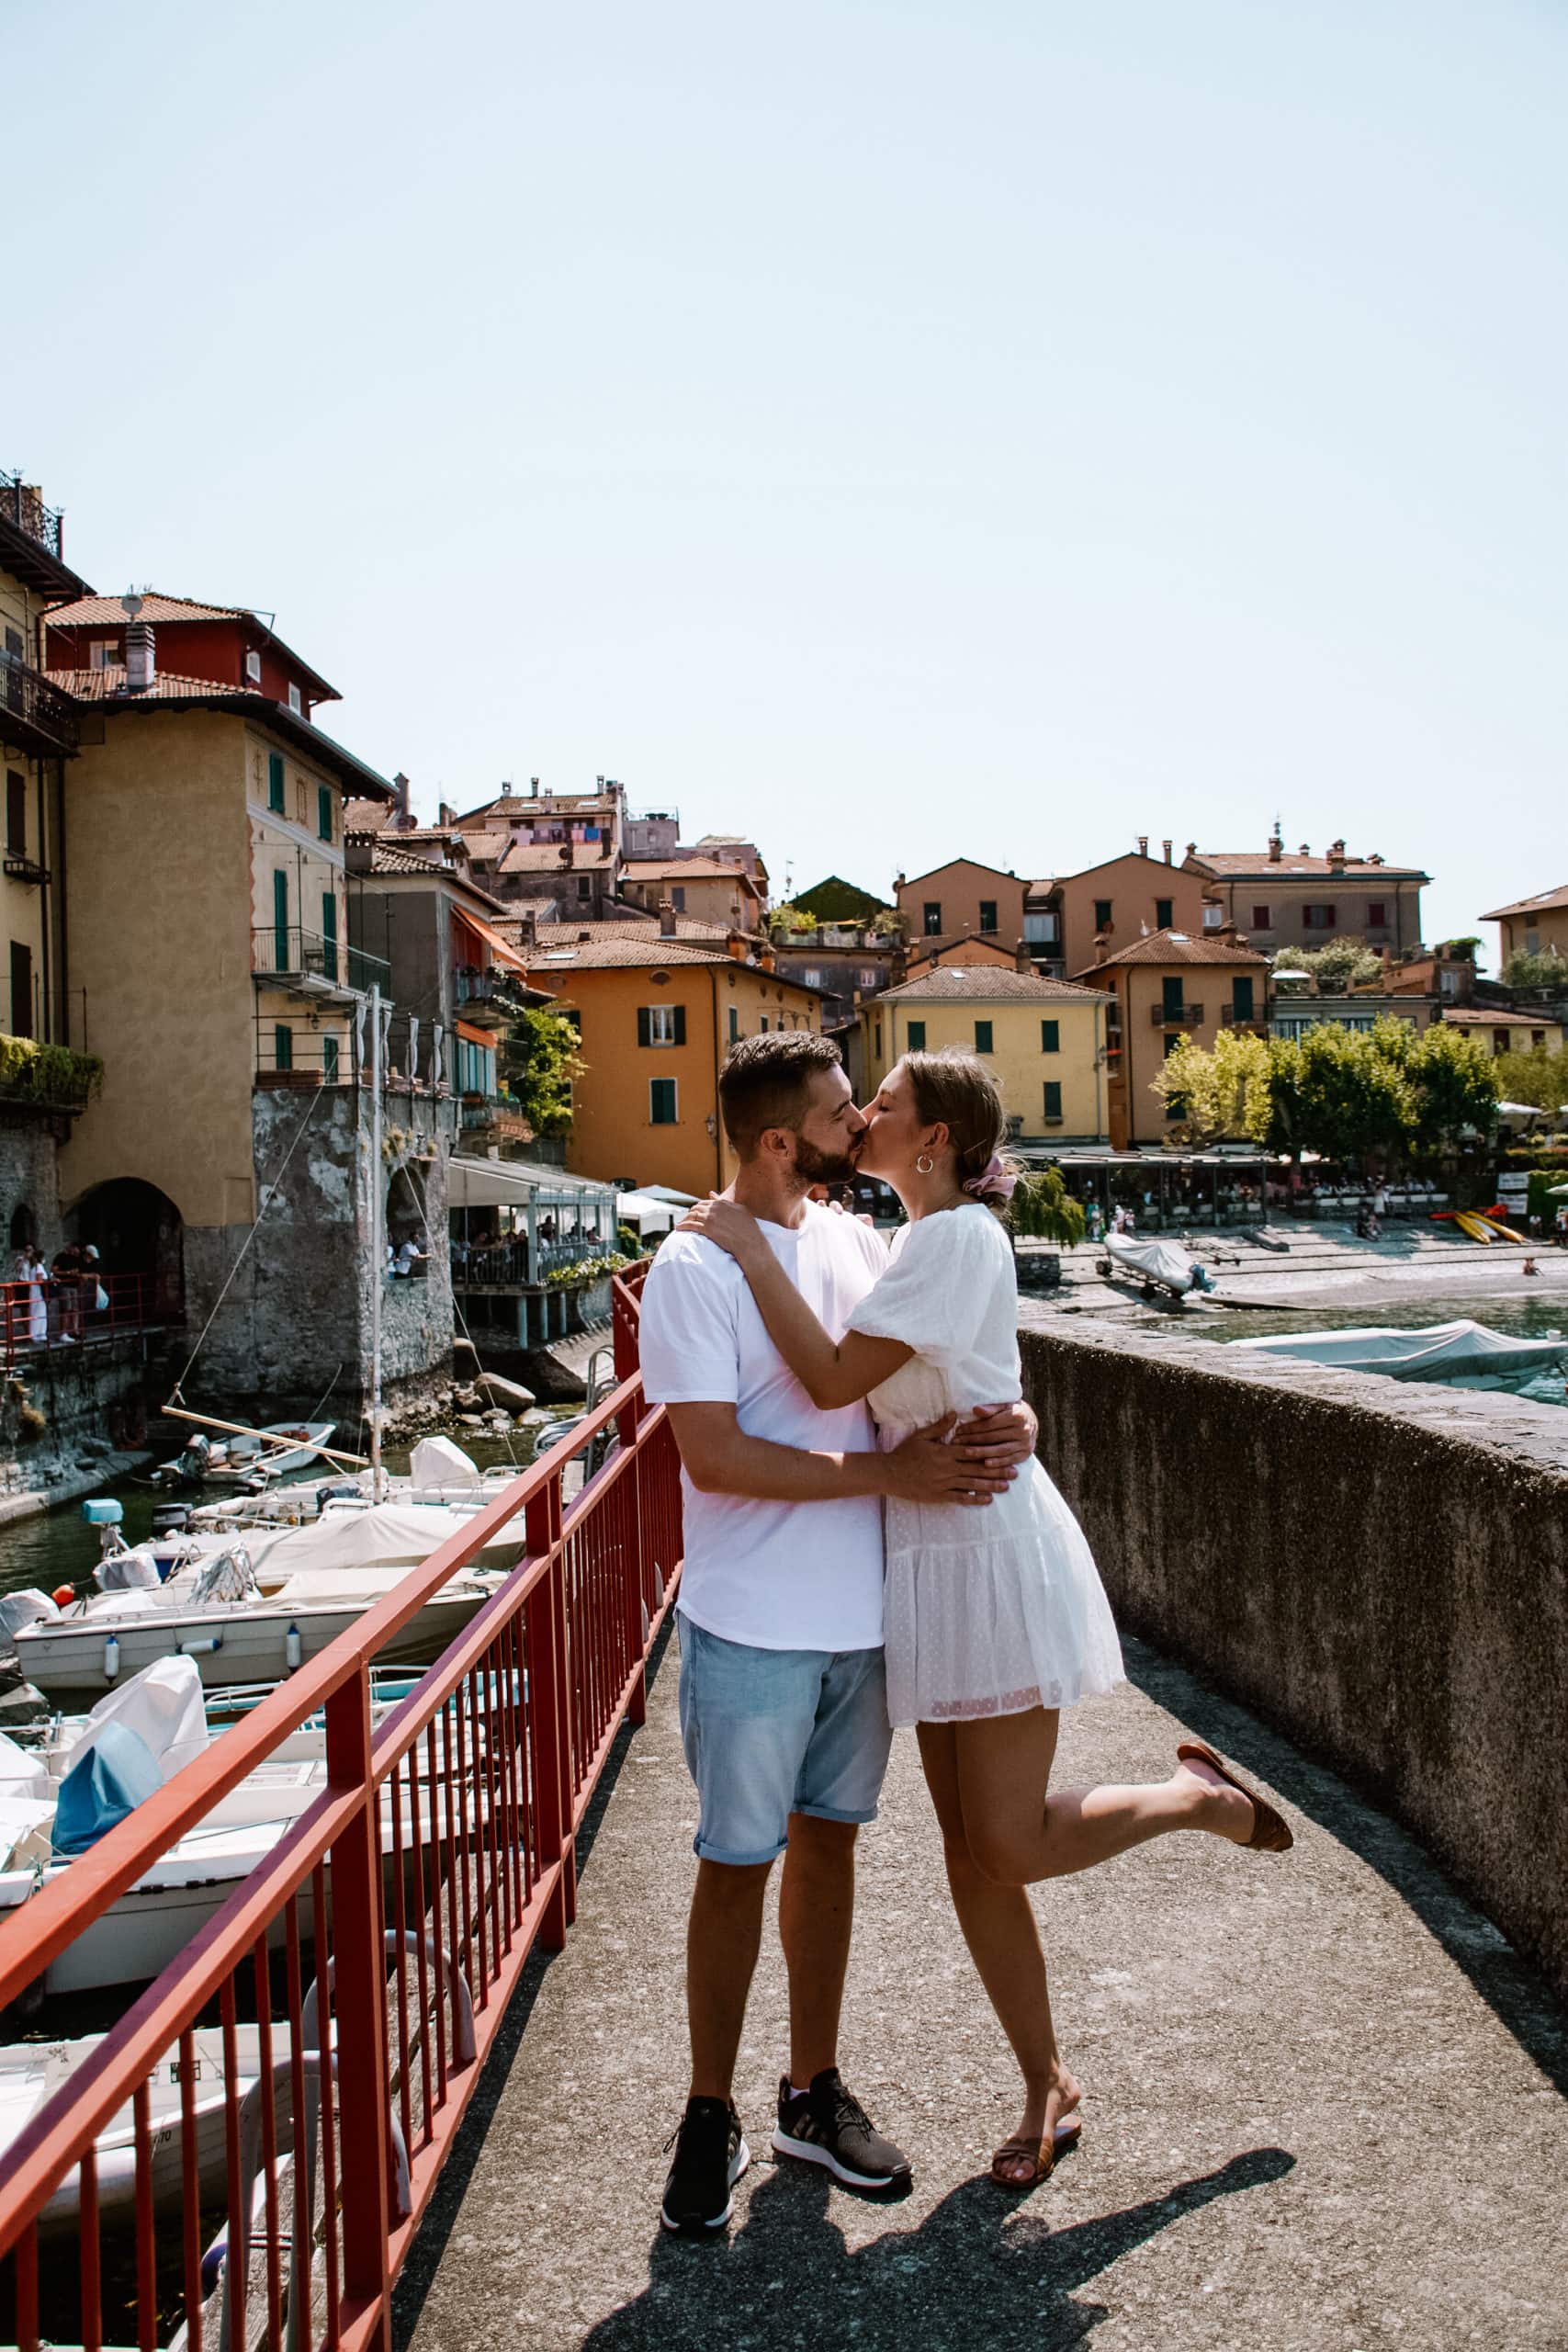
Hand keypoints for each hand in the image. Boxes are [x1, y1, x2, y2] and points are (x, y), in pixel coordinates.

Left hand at [678, 1196, 763, 1265]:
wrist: (750, 1243)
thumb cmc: (749, 1230)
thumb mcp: (740, 1210)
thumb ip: (726, 1201)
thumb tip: (712, 1193)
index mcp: (723, 1203)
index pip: (706, 1202)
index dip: (700, 1208)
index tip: (697, 1213)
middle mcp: (716, 1208)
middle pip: (697, 1208)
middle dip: (691, 1213)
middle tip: (687, 1219)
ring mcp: (711, 1218)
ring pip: (692, 1215)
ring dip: (685, 1219)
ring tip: (681, 1224)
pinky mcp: (707, 1228)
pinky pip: (690, 1225)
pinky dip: (683, 1226)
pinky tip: (679, 1228)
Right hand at [882, 1414, 1015, 1507]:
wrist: (890, 1474)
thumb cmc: (905, 1453)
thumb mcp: (922, 1436)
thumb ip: (940, 1427)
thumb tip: (955, 1414)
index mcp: (945, 1452)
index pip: (971, 1451)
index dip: (989, 1453)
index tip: (1004, 1452)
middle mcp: (947, 1468)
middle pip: (977, 1469)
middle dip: (997, 1471)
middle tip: (1014, 1472)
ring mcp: (944, 1483)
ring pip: (972, 1484)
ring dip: (990, 1485)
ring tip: (1006, 1486)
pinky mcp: (940, 1496)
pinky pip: (960, 1498)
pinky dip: (974, 1499)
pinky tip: (987, 1500)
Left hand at [953, 1400, 1036, 1471]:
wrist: (1032, 1422)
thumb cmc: (1012, 1411)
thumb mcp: (1004, 1405)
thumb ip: (991, 1408)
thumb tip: (976, 1409)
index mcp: (1017, 1415)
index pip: (990, 1424)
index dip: (973, 1428)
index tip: (958, 1431)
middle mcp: (1023, 1430)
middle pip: (993, 1437)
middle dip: (973, 1440)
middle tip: (956, 1443)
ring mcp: (1026, 1443)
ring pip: (1000, 1450)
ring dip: (982, 1453)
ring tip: (966, 1454)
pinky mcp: (1026, 1454)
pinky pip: (1010, 1460)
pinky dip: (998, 1463)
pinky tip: (985, 1464)